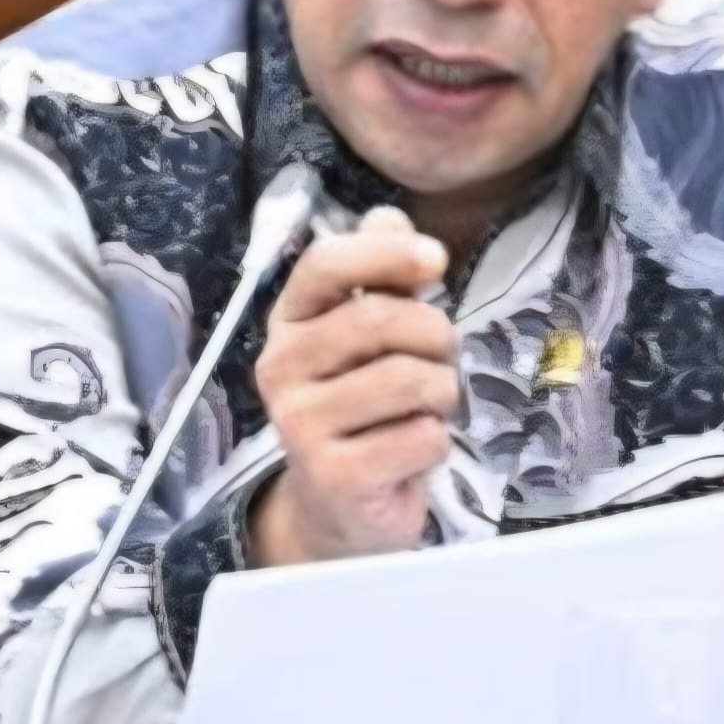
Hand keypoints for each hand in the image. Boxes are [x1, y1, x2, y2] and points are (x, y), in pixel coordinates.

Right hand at [249, 207, 457, 565]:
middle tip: (441, 358)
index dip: (386, 254)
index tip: (437, 261)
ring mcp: (300, 425)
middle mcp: (280, 367)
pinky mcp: (333, 477)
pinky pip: (422, 436)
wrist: (339, 507)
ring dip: (443, 391)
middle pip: (381, 319)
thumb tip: (388, 217)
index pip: (325, 264)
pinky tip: (410, 451)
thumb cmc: (364, 402)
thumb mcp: (369, 330)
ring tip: (426, 407)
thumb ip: (379, 271)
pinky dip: (437, 441)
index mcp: (289, 320)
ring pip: (411, 380)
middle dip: (437, 334)